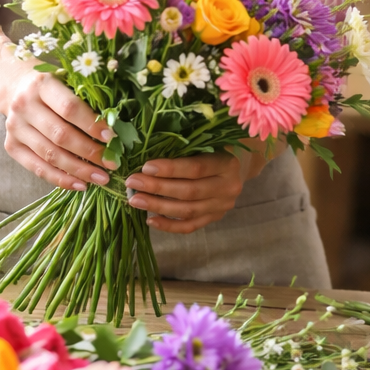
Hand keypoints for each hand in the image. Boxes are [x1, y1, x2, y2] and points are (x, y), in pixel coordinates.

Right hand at [1, 70, 117, 190]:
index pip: (69, 108)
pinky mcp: (11, 146)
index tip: (112, 138)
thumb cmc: (53, 87)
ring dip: (78, 170)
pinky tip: (80, 184)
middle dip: (89, 152)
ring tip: (101, 178)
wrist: (14, 89)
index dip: (91, 125)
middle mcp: (24, 106)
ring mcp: (15, 128)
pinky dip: (60, 179)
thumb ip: (88, 99)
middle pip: (60, 135)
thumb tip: (118, 126)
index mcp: (42, 85)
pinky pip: (37, 168)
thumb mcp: (68, 81)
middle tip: (112, 164)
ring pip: (50, 155)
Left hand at [125, 153, 245, 233]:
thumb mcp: (206, 144)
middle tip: (133, 183)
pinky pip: (190, 226)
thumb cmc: (214, 150)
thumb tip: (147, 160)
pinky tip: (150, 220)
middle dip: (158, 188)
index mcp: (227, 163)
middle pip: (189, 191)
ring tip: (135, 200)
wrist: (237, 168)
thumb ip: (184, 149)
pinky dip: (169, 225)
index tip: (146, 167)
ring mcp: (222, 206)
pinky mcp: (214, 218)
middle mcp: (228, 187)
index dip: (170, 169)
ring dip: (158, 206)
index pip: (196, 168)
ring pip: (187, 211)